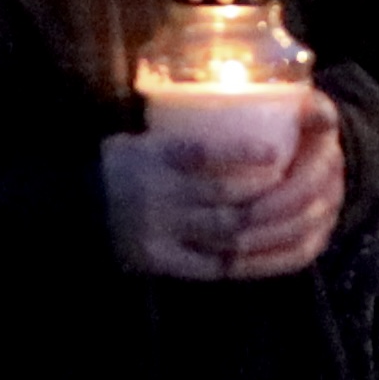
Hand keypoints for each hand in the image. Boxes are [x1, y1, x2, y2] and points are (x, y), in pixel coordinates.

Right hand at [101, 89, 343, 281]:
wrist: (69, 214)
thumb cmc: (113, 168)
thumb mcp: (138, 139)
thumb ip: (180, 135)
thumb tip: (239, 111)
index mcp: (151, 159)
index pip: (197, 156)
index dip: (238, 155)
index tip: (276, 151)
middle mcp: (159, 199)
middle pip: (224, 203)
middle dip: (273, 197)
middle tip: (309, 186)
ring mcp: (163, 235)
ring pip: (229, 236)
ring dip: (274, 228)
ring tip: (308, 216)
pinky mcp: (165, 263)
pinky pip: (219, 268)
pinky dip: (256, 260)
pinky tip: (283, 248)